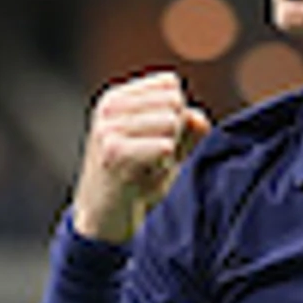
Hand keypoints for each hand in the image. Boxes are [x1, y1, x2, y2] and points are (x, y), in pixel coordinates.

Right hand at [70, 71, 212, 244]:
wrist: (103, 219)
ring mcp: (108, 128)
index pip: (169, 83)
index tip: (156, 140)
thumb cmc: (136, 180)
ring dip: (169, 152)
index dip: (177, 113)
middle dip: (175, 133)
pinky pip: (165, 146)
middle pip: (174, 102)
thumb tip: (199, 118)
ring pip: (171, 122)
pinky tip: (145, 179)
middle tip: (153, 159)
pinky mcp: (114, 151)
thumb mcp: (163, 148)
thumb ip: (187, 128)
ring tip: (148, 168)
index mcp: (116, 98)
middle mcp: (109, 107)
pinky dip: (164, 167)